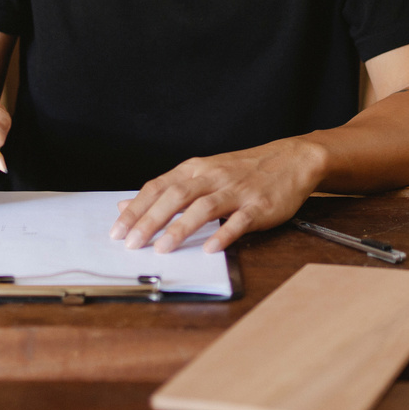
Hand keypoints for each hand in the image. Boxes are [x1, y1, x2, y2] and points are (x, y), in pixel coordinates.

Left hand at [109, 138, 327, 253]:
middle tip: (132, 243)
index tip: (118, 231)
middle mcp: (212, 177)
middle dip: (150, 221)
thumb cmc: (243, 171)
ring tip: (162, 249)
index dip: (136, 209)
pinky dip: (224, 234)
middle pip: (175, 197)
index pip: (157, 188)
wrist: (291, 160)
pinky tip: (211, 248)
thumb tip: (126, 206)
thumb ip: (167, 190)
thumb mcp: (202, 174)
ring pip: (203, 208)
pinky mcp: (258, 206)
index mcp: (195, 170)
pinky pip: (239, 220)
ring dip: (181, 228)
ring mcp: (236, 191)